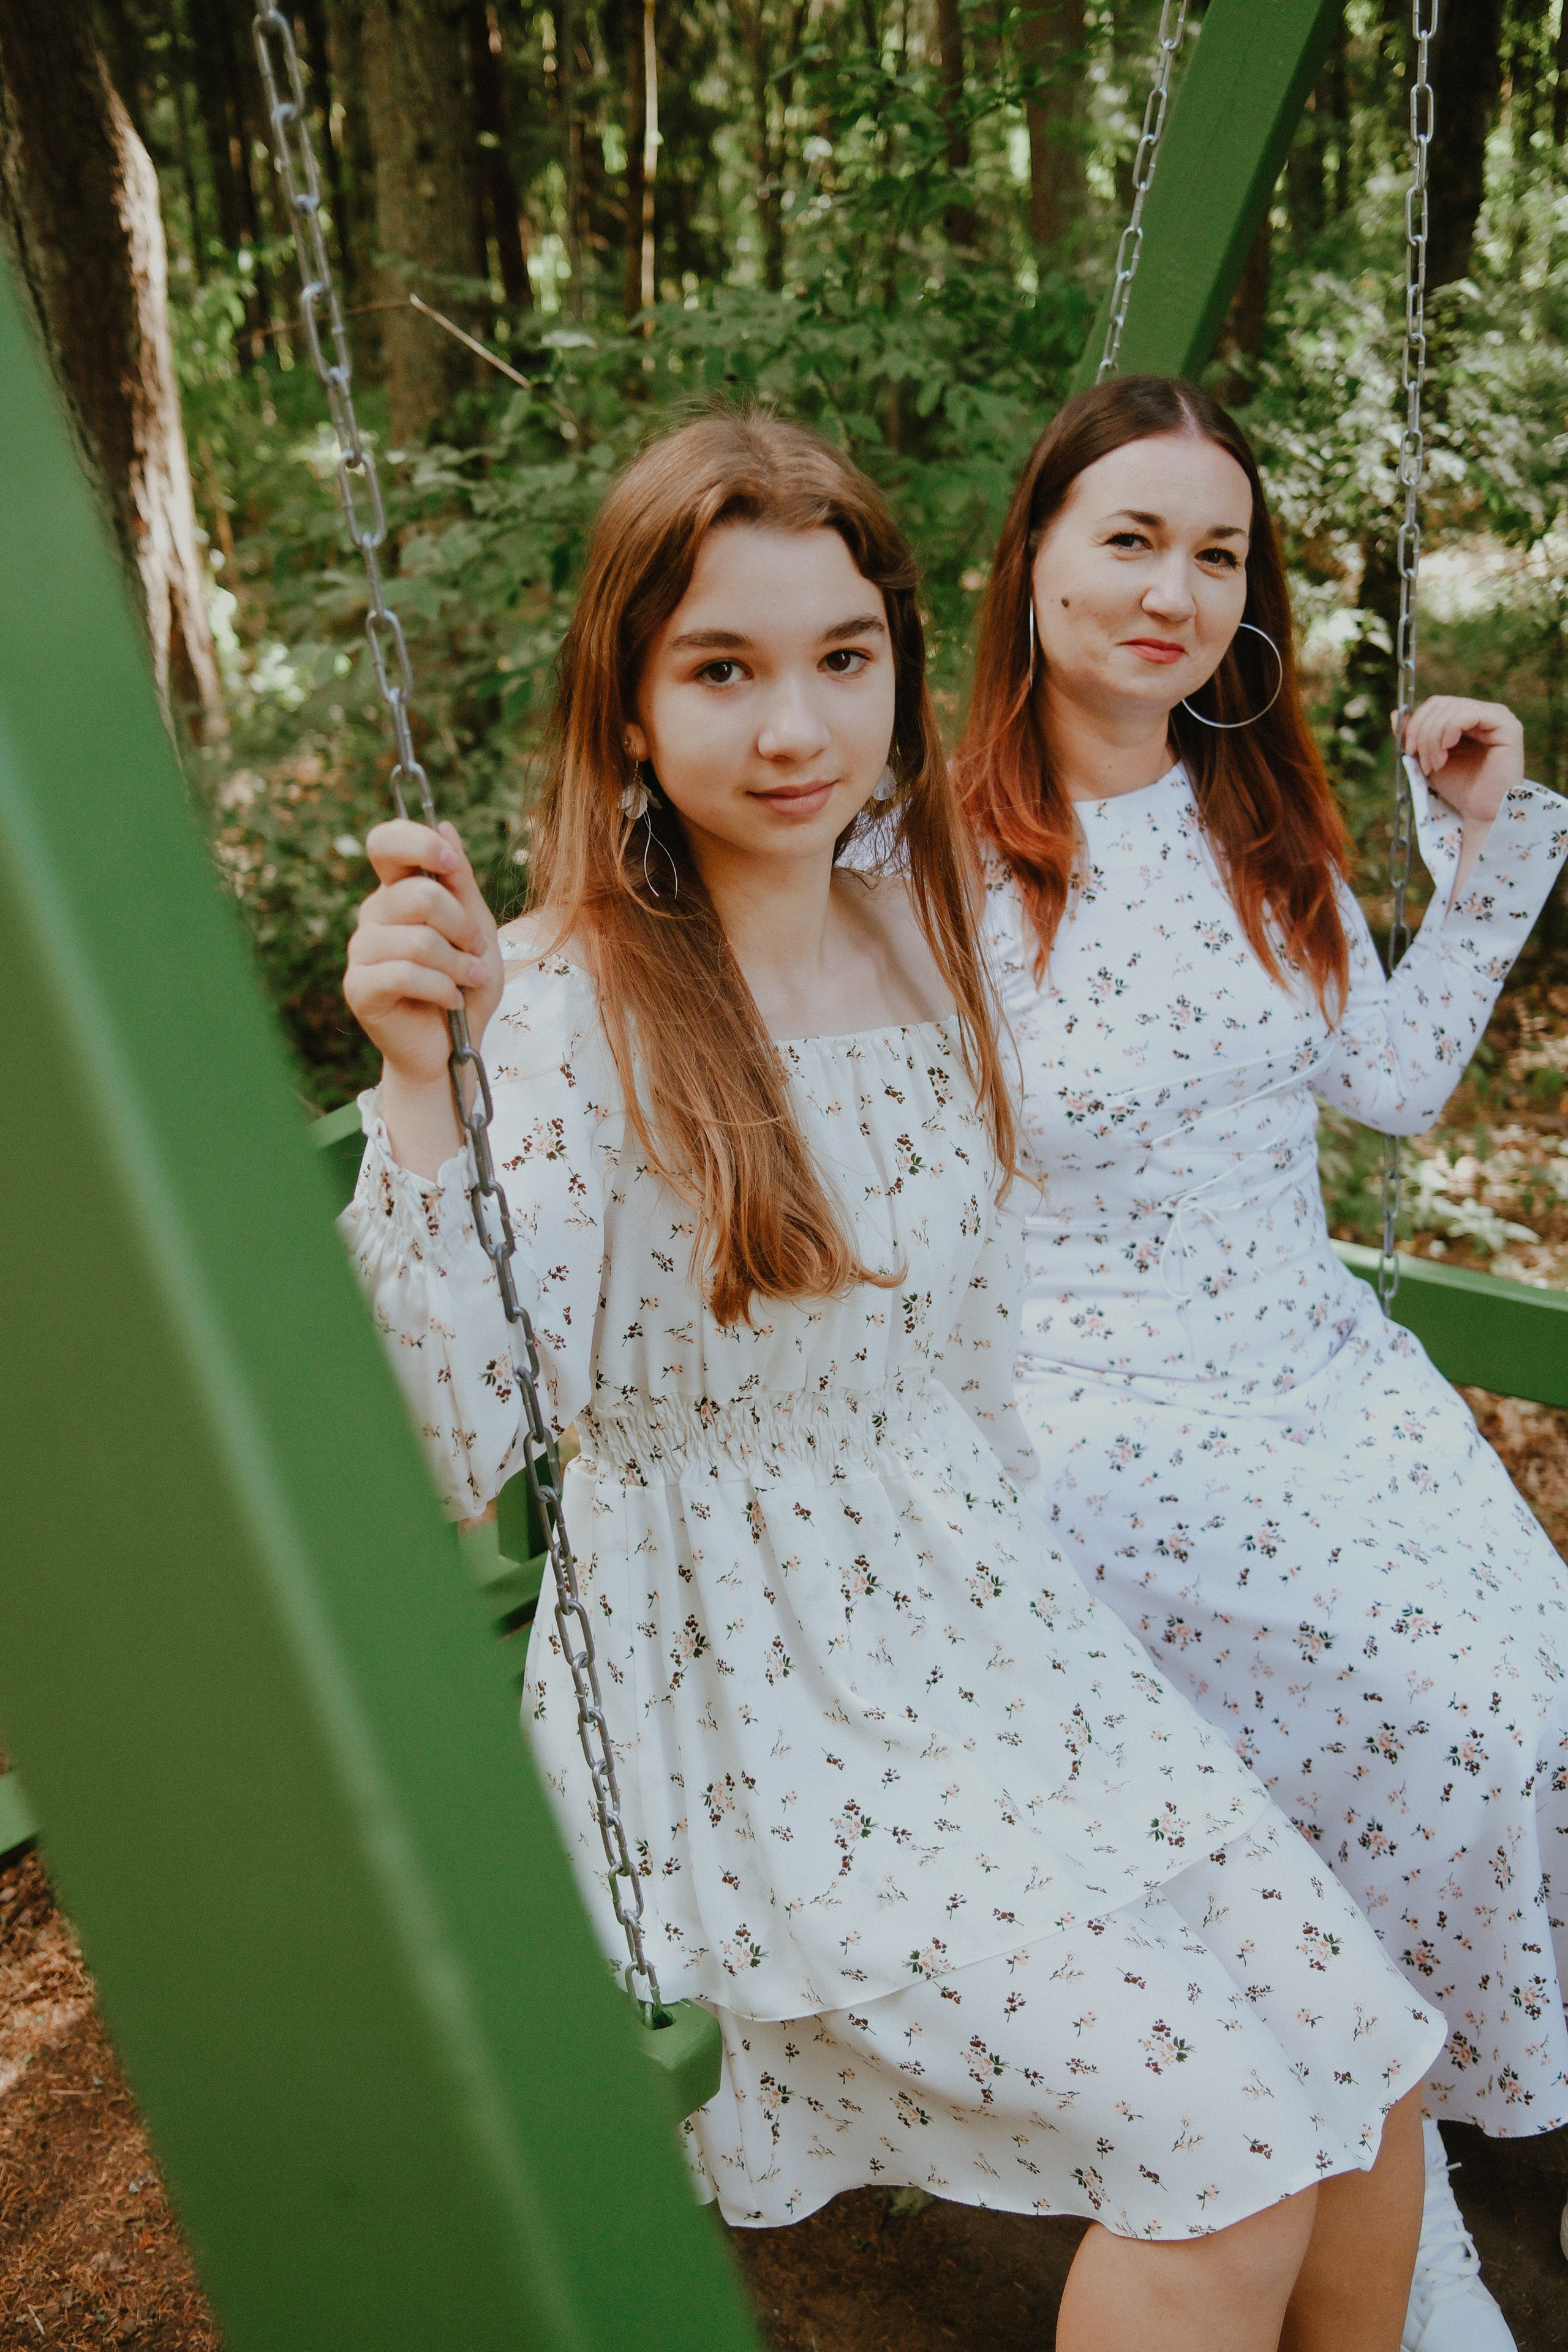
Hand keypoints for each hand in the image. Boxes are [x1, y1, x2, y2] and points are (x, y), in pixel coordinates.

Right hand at [344, 819, 502, 1089]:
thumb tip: (444, 824)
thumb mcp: (477, 928)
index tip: (450, 863)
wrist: (455, 1048)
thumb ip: (460, 881)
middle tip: (475, 951)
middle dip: (462, 925)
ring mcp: (361, 951)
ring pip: (418, 940)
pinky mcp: (359, 987)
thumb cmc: (466, 984)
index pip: (386, 842)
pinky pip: (406, 974)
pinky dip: (442, 989)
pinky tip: (450, 1000)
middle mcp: (374, 915)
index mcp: (398, 891)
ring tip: (469, 981)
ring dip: (458, 966)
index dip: (417, 842)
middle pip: (418, 894)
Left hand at [1397, 696, 1522, 826]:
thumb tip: (1396, 713)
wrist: (1479, 812)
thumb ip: (1414, 736)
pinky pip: (1469, 714)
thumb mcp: (1427, 757)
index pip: (1436, 704)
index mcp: (1467, 717)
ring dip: (1434, 738)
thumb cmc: (1458, 787)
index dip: (1416, 723)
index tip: (1408, 751)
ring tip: (1435, 765)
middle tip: (1423, 763)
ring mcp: (1497, 716)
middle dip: (1423, 733)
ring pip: (1452, 709)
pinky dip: (1449, 731)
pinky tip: (1447, 752)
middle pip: (1441, 704)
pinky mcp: (1507, 726)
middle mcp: (1484, 713)